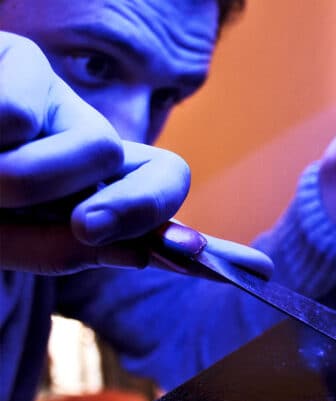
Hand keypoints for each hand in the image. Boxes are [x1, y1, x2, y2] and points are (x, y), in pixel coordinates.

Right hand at [0, 32, 189, 273]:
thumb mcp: (9, 239)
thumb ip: (62, 248)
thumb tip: (139, 253)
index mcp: (94, 181)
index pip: (162, 176)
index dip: (150, 204)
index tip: (102, 230)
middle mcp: (83, 132)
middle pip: (106, 150)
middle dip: (49, 186)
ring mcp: (53, 92)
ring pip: (58, 134)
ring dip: (4, 179)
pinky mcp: (20, 55)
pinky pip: (12, 116)